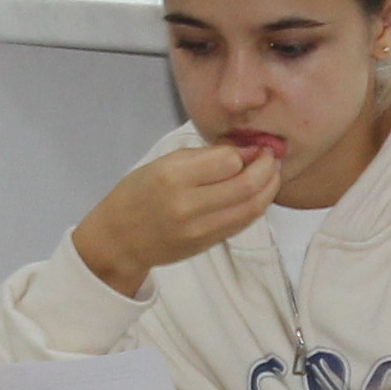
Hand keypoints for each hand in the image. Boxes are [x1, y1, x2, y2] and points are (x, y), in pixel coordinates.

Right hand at [67, 138, 287, 293]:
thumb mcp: (163, 163)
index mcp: (173, 177)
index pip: (228, 161)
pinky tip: (260, 193)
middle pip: (246, 185)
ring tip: (272, 173)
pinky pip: (244, 222)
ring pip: (252, 207)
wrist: (119, 240)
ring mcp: (200, 229)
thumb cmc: (137, 194)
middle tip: (272, 157)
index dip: (246, 151)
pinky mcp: (208, 244)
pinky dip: (258, 205)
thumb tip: (247, 152)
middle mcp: (188, 205)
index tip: (253, 145)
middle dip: (268, 168)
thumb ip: (205, 157)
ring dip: (269, 187)